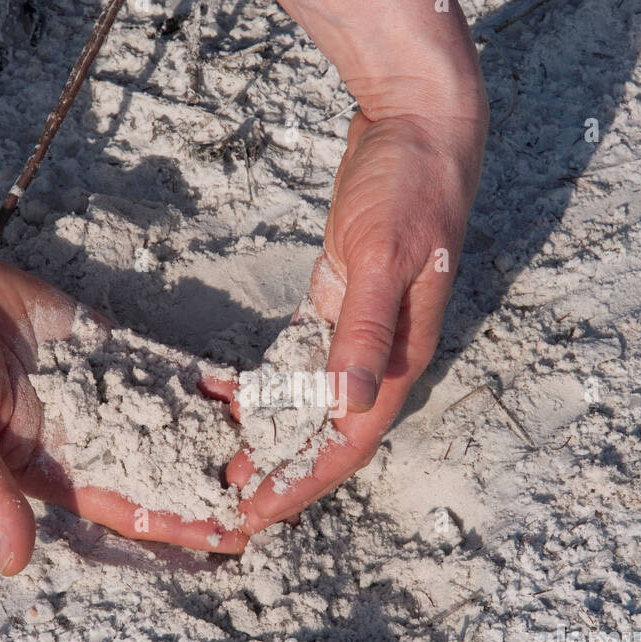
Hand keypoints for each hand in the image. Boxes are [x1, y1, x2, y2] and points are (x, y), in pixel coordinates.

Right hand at [0, 245, 247, 574]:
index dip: (179, 523)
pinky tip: (237, 387)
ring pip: (167, 418)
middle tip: (273, 495)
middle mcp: (83, 435)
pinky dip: (194, 379)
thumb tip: (15, 565)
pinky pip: (156, 366)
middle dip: (211, 484)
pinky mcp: (101, 346)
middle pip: (160, 468)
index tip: (231, 537)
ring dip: (213, 433)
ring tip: (271, 444)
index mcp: (52, 468)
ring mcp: (97, 390)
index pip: (128, 506)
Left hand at [228, 104, 486, 530]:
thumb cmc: (411, 187)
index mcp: (398, 356)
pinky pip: (298, 358)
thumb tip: (350, 406)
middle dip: (280, 471)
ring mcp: (360, 327)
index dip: (301, 482)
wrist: (421, 124)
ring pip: (310, 401)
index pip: (348, 440)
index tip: (255, 517)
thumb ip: (367, 332)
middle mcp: (381, 353)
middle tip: (226, 504)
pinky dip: (266, 381)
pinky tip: (225, 394)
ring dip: (269, 434)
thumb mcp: (386, 258)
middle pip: (328, 432)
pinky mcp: (340, 299)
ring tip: (219, 461)